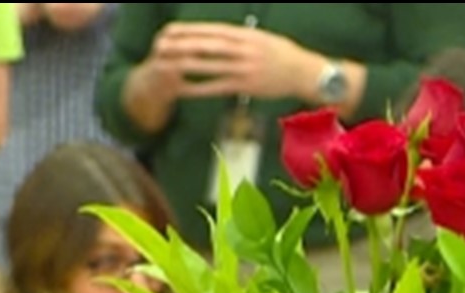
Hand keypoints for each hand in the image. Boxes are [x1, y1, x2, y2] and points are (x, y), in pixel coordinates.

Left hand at [153, 22, 323, 102]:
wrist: (305, 73)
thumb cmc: (283, 56)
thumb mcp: (262, 39)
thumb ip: (241, 38)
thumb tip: (220, 35)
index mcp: (247, 35)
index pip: (212, 31)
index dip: (190, 30)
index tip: (171, 30)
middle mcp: (244, 49)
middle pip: (206, 46)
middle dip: (181, 45)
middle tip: (159, 46)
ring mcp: (244, 68)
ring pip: (208, 66)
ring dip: (184, 66)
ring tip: (164, 66)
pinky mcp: (245, 86)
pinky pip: (216, 87)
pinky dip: (197, 88)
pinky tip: (182, 89)